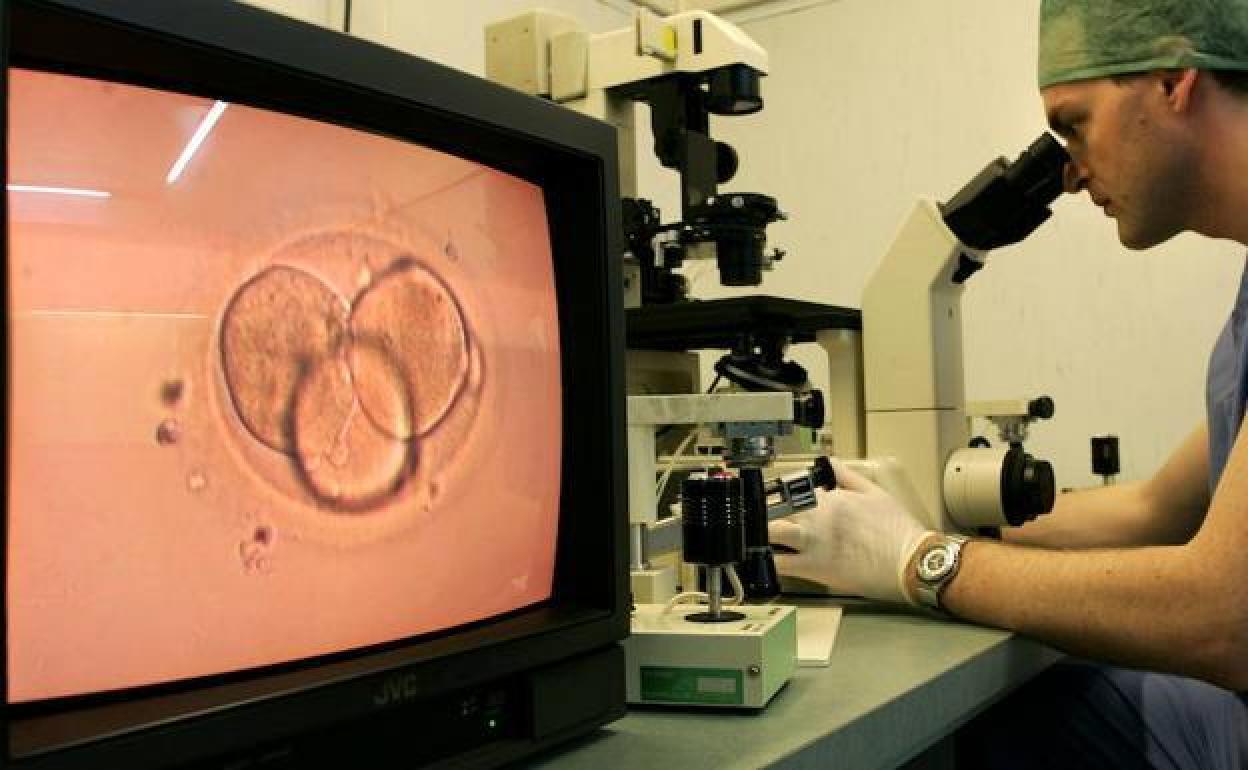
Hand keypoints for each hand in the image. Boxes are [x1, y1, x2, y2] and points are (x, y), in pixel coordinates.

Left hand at [768, 459, 931, 604]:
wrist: (911, 562)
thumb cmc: (897, 530)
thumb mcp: (874, 491)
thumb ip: (845, 475)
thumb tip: (827, 463)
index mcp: (830, 498)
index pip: (791, 489)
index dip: (779, 495)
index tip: (773, 499)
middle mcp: (817, 518)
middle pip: (773, 509)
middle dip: (760, 513)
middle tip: (754, 518)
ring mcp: (813, 543)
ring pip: (769, 533)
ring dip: (756, 533)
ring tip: (751, 536)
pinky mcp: (815, 568)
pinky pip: (779, 564)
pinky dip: (764, 562)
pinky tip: (760, 560)